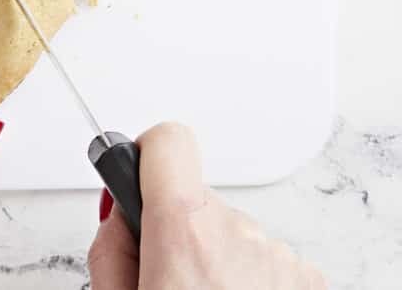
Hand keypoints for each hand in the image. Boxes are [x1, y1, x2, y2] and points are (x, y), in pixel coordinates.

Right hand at [88, 122, 324, 288]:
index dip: (147, 151)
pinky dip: (248, 279)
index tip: (137, 172)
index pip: (169, 141)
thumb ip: (109, 248)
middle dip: (176, 230)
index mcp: (184, 230)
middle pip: (194, 199)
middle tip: (164, 279)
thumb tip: (118, 219)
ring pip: (230, 232)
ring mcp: (277, 256)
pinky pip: (263, 258)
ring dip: (214, 260)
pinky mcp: (307, 278)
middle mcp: (237, 232)